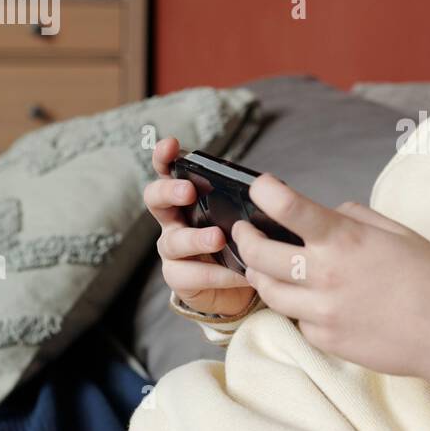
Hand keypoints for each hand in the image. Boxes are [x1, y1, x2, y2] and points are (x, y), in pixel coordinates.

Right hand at [143, 136, 256, 316]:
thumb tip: (273, 186)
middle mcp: (174, 219)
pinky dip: (215, 274)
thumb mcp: (247, 216)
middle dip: (169, 191)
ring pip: (172, 241)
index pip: (169, 171)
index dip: (165, 156)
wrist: (240, 285)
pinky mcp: (179, 277)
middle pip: (155, 199)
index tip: (171, 144)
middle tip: (189, 191)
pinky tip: (236, 273)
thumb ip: (250, 200)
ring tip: (219, 238)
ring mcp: (173, 250)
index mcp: (187, 197)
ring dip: (196, 238)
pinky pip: (189, 275)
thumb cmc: (241, 240)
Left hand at [233, 174, 429, 405]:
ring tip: (267, 266)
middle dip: (245, 238)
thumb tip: (326, 213)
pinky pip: (296, 320)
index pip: (288, 208)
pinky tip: (313, 300)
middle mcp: (325, 275)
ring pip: (266, 291)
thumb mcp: (398, 232)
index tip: (259, 188)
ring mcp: (321, 311)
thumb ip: (355, 217)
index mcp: (345, 240)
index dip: (264, 192)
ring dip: (261, 274)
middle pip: (258, 254)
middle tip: (245, 231)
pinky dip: (298, 307)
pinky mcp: (325, 340)